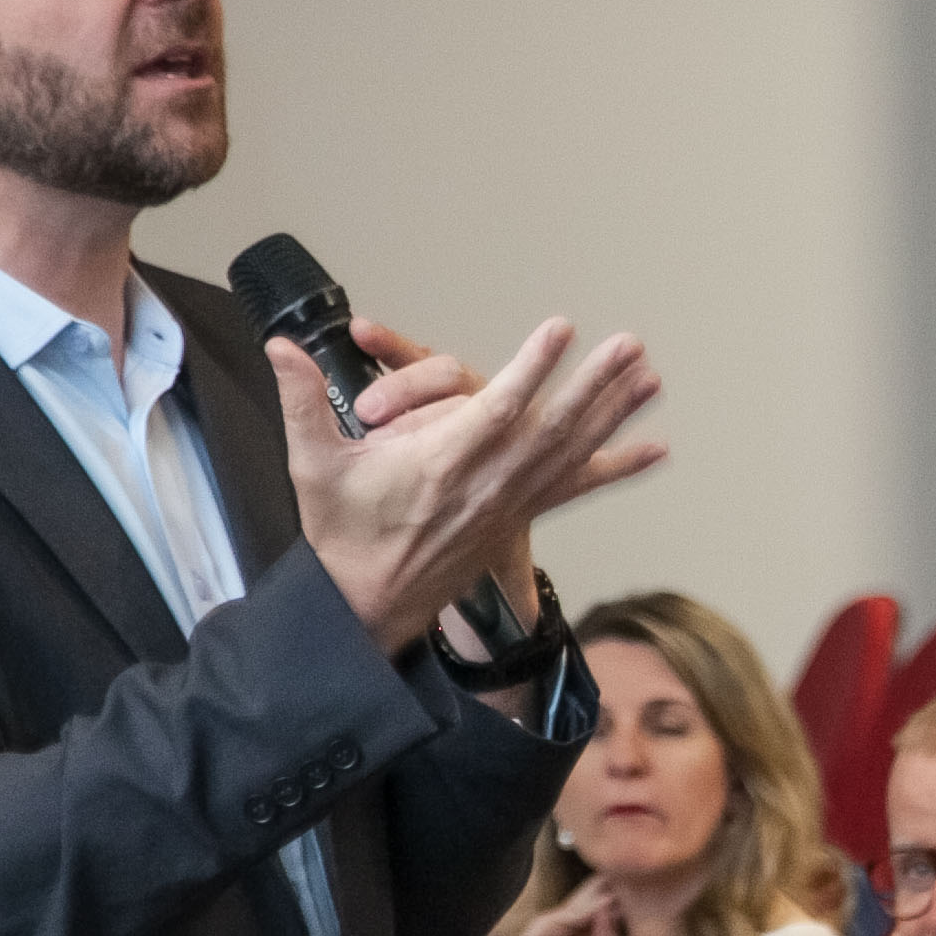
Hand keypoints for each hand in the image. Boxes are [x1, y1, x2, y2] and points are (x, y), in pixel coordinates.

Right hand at [270, 313, 664, 652]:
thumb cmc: (342, 532)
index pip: (495, 410)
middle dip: (593, 384)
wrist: (368, 603)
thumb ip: (301, 401)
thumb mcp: (312, 465)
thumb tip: (279, 347)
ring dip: (613, 412)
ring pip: (571, 452)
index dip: (530, 369)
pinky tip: (656, 448)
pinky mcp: (519, 516)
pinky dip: (617, 467)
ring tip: (649, 374)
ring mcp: (508, 503)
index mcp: (438, 466)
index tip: (560, 331)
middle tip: (628, 346)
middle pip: (551, 428)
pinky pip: (575, 488)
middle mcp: (485, 485)